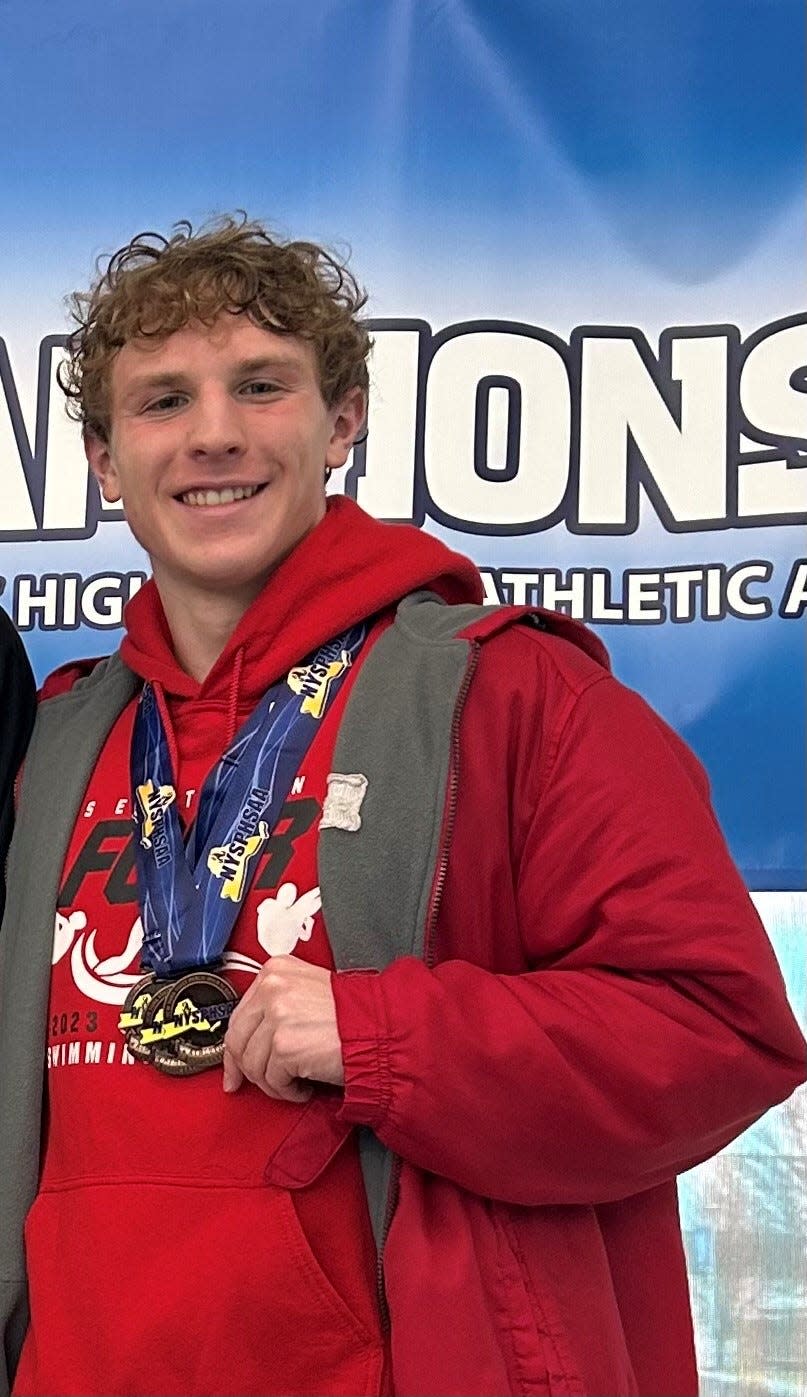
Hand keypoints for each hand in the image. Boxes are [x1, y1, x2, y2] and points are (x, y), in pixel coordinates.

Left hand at [222, 955, 343, 1101]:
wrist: (380, 1027)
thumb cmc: (352, 1014)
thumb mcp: (308, 991)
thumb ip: (277, 1005)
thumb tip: (249, 1041)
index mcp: (275, 971)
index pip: (239, 1014)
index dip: (237, 1046)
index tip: (235, 1066)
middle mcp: (272, 988)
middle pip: (238, 1040)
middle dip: (248, 1069)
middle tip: (262, 1083)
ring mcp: (277, 1016)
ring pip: (253, 1065)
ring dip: (273, 1082)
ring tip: (295, 1081)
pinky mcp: (285, 1045)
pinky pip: (272, 1080)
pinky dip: (287, 1091)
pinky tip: (304, 1085)